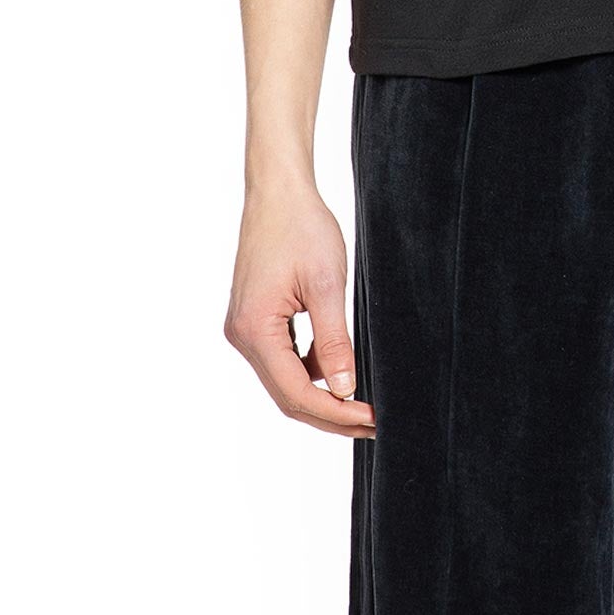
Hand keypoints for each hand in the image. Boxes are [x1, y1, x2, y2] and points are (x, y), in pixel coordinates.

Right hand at [224, 185, 376, 438]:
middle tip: (372, 423)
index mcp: (255, 329)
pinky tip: (339, 370)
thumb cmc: (302, 228)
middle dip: (330, 413)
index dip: (335, 411)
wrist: (279, 191)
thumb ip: (335, 340)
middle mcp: (242, 335)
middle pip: (287, 395)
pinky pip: (282, 358)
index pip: (297, 391)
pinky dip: (310, 370)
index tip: (371, 418)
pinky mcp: (254, 318)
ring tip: (362, 403)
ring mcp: (244, 327)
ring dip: (321, 394)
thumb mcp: (326, 284)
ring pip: (284, 380)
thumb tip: (345, 390)